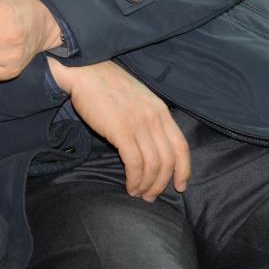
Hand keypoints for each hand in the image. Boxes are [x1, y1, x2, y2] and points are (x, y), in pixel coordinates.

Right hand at [49, 59, 190, 200]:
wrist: (85, 72)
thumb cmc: (107, 86)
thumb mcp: (138, 99)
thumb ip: (149, 118)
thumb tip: (152, 145)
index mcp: (161, 111)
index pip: (181, 147)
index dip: (183, 170)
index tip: (179, 186)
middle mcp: (154, 118)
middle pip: (169, 161)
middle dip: (162, 184)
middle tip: (151, 196)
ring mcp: (139, 124)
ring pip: (153, 166)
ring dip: (147, 185)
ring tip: (138, 193)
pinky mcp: (121, 131)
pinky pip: (135, 164)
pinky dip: (134, 179)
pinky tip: (129, 186)